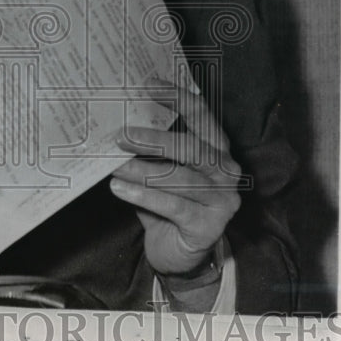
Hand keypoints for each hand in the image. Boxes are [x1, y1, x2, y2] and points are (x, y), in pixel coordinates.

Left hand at [109, 82, 241, 277]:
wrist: (179, 255)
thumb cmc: (168, 205)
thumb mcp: (161, 171)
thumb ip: (152, 150)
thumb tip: (118, 123)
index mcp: (217, 150)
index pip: (202, 117)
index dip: (179, 98)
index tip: (149, 84)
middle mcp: (226, 171)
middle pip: (191, 147)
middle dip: (155, 139)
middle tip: (122, 135)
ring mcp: (222, 199)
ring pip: (179, 177)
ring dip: (142, 170)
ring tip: (114, 165)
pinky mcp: (209, 225)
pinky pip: (174, 205)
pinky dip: (144, 196)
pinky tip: (120, 189)